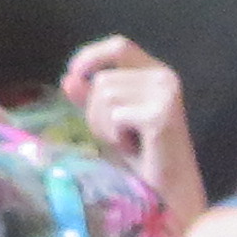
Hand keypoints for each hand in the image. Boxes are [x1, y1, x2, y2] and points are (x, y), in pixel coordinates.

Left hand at [56, 34, 195, 191]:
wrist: (168, 190)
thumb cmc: (142, 156)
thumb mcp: (109, 120)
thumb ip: (91, 97)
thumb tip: (68, 79)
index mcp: (156, 72)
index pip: (119, 45)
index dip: (91, 55)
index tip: (73, 74)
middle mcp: (165, 76)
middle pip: (104, 78)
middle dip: (95, 110)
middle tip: (115, 135)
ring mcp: (165, 94)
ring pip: (106, 96)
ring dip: (104, 126)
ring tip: (125, 142)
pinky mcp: (160, 115)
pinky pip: (115, 116)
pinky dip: (116, 137)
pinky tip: (134, 148)